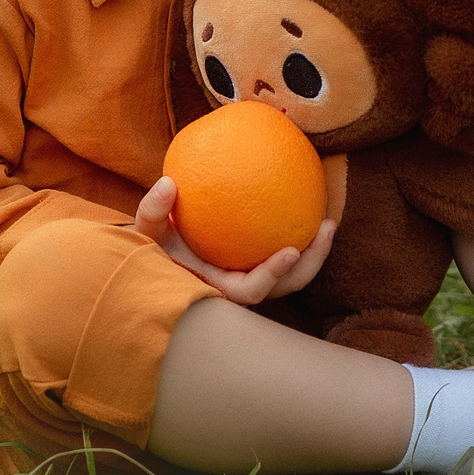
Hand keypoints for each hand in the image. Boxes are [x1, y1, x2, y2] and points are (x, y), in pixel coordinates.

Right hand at [133, 177, 336, 304]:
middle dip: (310, 264)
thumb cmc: (152, 248)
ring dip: (314, 252)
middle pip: (284, 287)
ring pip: (292, 276)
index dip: (272, 276)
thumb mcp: (145, 232)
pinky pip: (282, 252)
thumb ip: (152, 210)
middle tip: (326, 227)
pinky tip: (310, 206)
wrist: (158, 260)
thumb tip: (168, 182)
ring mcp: (251, 279)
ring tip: (328, 220)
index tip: (290, 251)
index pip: (250, 291)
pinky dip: (299, 236)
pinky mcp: (258, 267)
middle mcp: (238, 290)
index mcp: (217, 290)